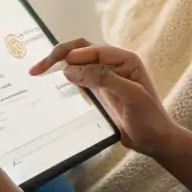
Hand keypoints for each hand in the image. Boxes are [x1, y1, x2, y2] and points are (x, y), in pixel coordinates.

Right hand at [30, 39, 174, 158]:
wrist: (156, 141)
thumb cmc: (149, 118)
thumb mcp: (130, 96)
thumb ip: (104, 79)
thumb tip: (70, 69)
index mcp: (124, 59)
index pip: (92, 50)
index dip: (70, 55)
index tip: (51, 67)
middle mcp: (114, 64)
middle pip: (81, 52)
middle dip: (58, 56)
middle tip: (36, 69)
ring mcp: (105, 77)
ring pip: (77, 64)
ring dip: (58, 66)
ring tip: (37, 73)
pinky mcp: (100, 91)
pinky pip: (80, 79)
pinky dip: (65, 79)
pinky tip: (52, 85)